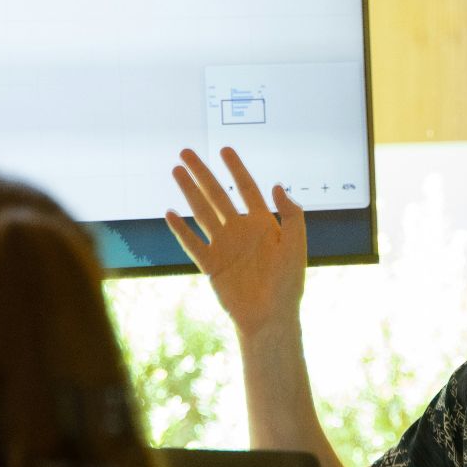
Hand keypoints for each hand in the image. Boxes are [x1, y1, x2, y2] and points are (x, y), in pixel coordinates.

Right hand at [165, 147, 306, 340]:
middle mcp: (240, 230)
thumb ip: (292, 215)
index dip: (236, 168)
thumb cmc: (288, 283)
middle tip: (186, 152)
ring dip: (189, 192)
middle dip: (202, 173)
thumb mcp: (295, 245)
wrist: (271, 317)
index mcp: (262, 223)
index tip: (225, 149)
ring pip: (202, 213)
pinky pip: (192, 244)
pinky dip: (181, 230)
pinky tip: (170, 213)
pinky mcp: (211, 265)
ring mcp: (224, 247)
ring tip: (176, 171)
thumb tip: (277, 185)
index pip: (246, 188)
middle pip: (217, 195)